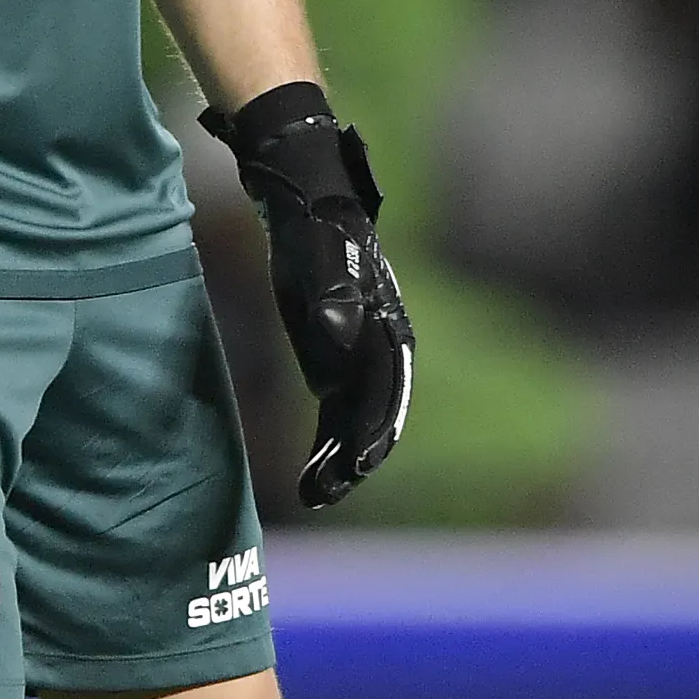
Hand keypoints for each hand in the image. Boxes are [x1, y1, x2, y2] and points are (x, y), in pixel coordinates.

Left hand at [203, 83, 412, 506]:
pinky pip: (337, 415)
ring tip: (312, 493)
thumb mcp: (322, 261)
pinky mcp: (334, 363)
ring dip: (339, 461)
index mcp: (389, 332)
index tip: (353, 465)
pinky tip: (309, 471)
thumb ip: (333, 297)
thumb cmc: (319, 232)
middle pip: (375, 418)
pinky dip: (327, 443)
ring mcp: (359, 360)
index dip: (371, 432)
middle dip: (354, 458)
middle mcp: (382, 353)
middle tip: (324, 492)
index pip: (386, 394)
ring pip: (355, 424)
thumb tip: (338, 332)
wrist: (311, 205)